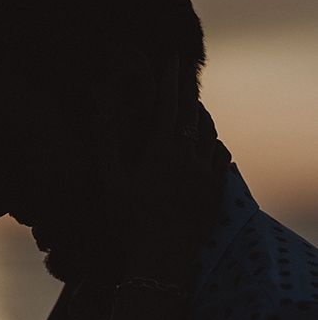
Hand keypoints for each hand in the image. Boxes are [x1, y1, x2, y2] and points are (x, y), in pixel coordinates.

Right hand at [104, 58, 230, 287]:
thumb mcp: (111, 184)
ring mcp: (206, 175)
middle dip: (188, 91)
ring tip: (194, 108)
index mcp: (161, 152)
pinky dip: (215, 144)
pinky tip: (209, 145)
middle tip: (184, 74)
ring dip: (203, 116)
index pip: (168, 105)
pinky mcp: (216, 192)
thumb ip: (106, 144)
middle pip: (193, 114)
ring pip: (211, 133)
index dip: (170, 79)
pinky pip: (222, 157)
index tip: (172, 58)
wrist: (160, 261)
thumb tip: (97, 109)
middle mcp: (188, 158)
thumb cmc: (129, 223)